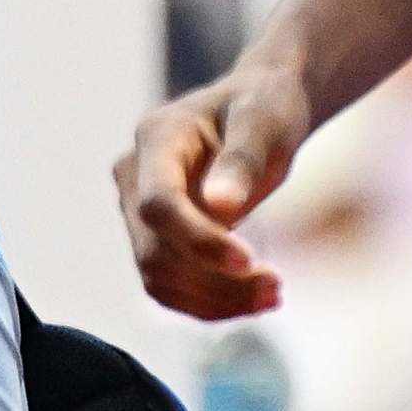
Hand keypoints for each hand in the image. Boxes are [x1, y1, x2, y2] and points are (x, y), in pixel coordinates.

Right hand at [116, 57, 313, 319]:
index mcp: (157, 137)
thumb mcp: (264, 122)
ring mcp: (137, 210)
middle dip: (215, 280)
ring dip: (214, 300)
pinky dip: (209, 303)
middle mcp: (134, 175)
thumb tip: (220, 207)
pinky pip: (169, 286)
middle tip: (277, 287)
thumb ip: (242, 160)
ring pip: (158, 278)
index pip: (158, 203)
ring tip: (273, 294)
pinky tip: (255, 299)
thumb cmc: (264, 107)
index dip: (198, 240)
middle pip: (154, 250)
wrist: (258, 110)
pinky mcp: (155, 237)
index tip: (251, 260)